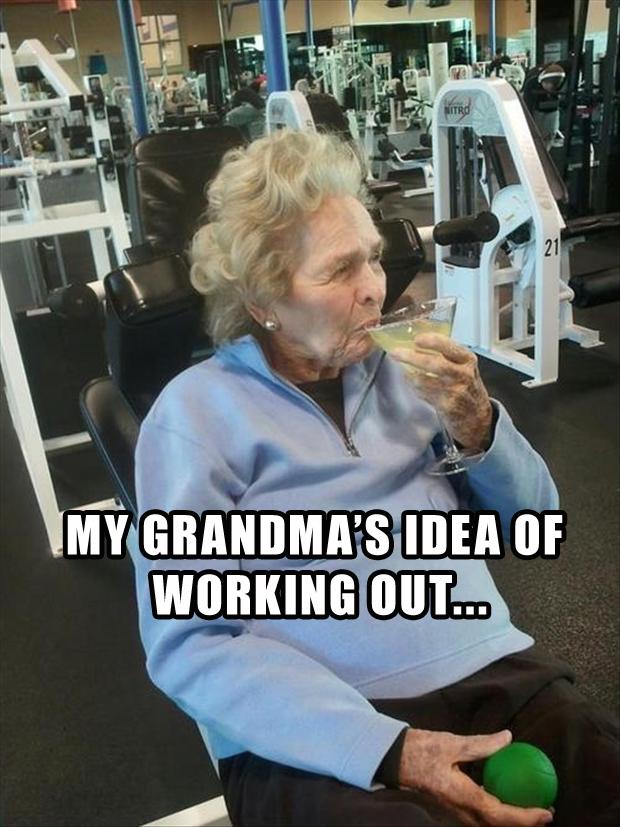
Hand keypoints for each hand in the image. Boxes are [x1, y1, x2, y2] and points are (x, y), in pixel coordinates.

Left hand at [391, 333, 492, 450]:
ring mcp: (455, 392)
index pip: (449, 347)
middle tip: (396, 353)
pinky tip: (412, 382)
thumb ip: (445, 353)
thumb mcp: (462, 365)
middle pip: (434, 364)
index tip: (416, 339)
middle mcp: (463, 375)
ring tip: (403, 368)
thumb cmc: (466, 384)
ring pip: (425, 380)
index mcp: (467, 359)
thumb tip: (415, 340)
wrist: (476, 414)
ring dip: (409, 374)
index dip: (432, 342)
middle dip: (412, 357)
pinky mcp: (446, 406)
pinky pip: (423, 393)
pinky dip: (414, 386)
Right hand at [398, 728, 553, 826]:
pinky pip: (482, 812)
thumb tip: (508, 739)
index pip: (500, 815)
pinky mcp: (454, 804)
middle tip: (546, 810)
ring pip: (490, 821)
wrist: (394, 759)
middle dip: (524, 823)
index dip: (525, 817)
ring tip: (531, 805)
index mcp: (463, 797)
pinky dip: (499, 808)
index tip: (546, 812)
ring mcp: (457, 810)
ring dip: (512, 818)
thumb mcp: (451, 743)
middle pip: (498, 826)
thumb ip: (481, 744)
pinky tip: (504, 793)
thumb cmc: (420, 750)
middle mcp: (461, 810)